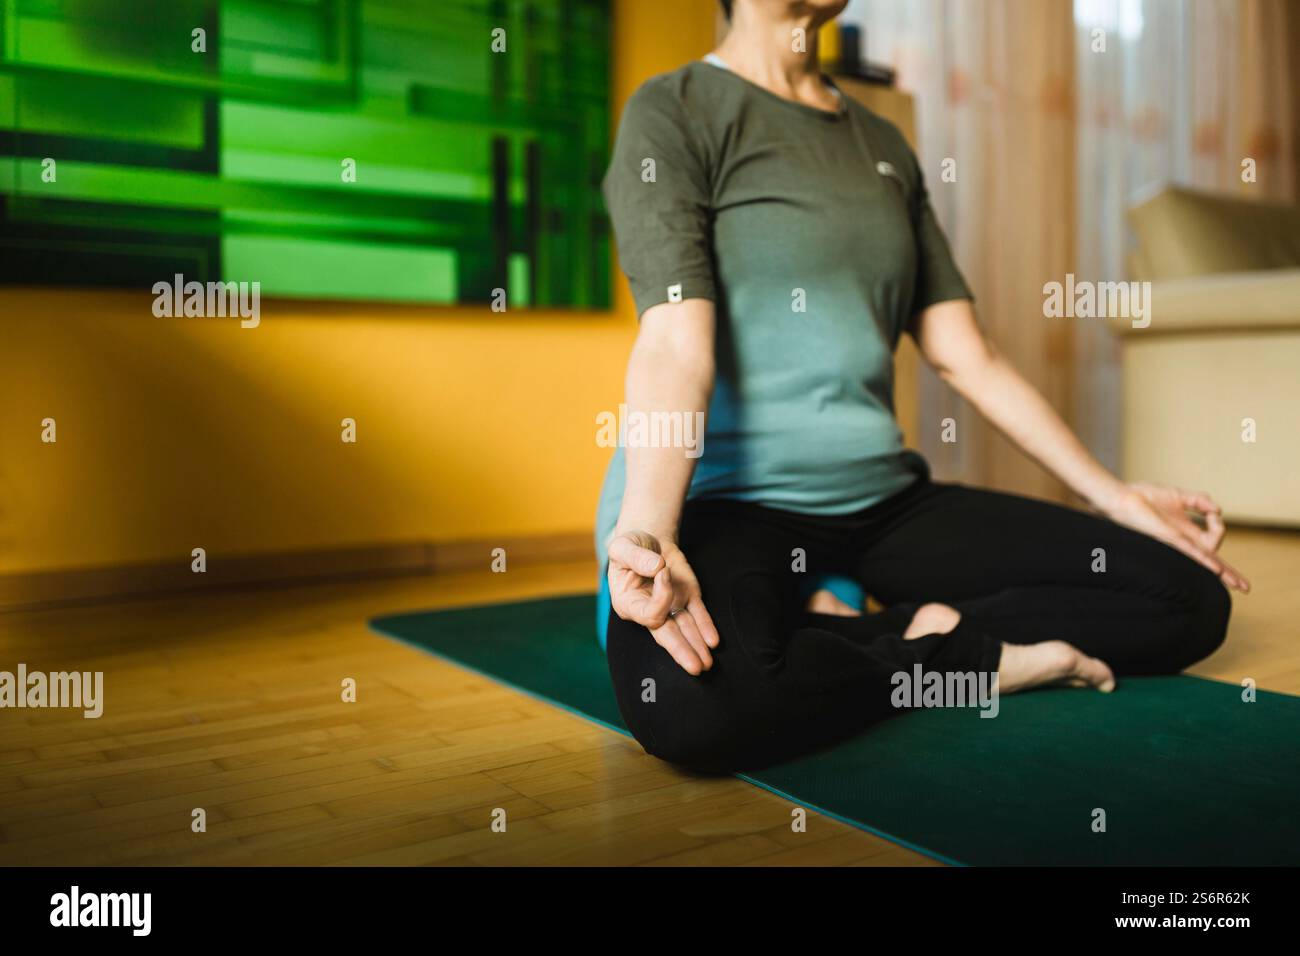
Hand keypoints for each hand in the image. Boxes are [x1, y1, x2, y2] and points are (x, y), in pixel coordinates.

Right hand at [607, 531, 719, 674]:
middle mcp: (650, 610)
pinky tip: (713, 642)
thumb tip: (657, 567)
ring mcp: (671, 605)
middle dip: (681, 650)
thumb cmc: (630, 546)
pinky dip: (706, 627)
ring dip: (696, 646)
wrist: (649, 540)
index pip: (649, 612)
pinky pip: (698, 615)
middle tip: (695, 667)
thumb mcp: (624, 546)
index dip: (660, 596)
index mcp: (629, 603)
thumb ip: (636, 557)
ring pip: (685, 629)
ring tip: (707, 665)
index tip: (663, 570)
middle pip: (666, 635)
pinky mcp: (687, 597)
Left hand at [1102, 483, 1248, 591]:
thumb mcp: (1178, 495)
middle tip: (1246, 588)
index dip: (1220, 527)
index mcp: (1187, 532)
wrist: (1122, 497)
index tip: (1212, 513)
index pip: (1212, 543)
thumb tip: (1218, 510)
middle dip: (1230, 575)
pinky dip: (1205, 560)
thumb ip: (1199, 501)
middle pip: (1212, 562)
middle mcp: (1184, 543)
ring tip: (1239, 585)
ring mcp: (1177, 544)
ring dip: (1223, 573)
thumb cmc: (1144, 497)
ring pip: (1205, 562)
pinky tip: (1216, 569)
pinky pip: (1191, 552)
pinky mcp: (1168, 540)